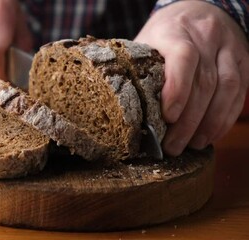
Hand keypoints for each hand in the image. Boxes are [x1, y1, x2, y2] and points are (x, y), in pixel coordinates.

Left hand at [135, 1, 248, 155]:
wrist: (199, 9)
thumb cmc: (165, 33)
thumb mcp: (147, 42)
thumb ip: (141, 69)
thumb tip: (124, 108)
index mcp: (176, 31)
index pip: (183, 58)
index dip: (177, 90)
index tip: (167, 118)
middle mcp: (207, 36)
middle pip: (204, 82)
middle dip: (188, 120)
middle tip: (173, 146)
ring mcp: (229, 48)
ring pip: (227, 88)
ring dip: (210, 123)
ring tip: (192, 144)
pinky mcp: (243, 60)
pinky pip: (240, 92)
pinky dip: (226, 117)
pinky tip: (211, 134)